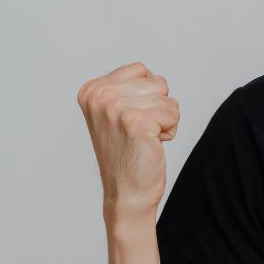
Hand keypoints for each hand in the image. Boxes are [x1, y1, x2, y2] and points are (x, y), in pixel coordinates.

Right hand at [76, 61, 179, 223]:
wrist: (126, 193)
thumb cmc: (127, 153)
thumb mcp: (116, 112)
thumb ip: (129, 88)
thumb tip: (154, 75)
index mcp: (91, 90)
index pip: (140, 69)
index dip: (146, 95)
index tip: (130, 119)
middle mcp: (99, 96)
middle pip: (156, 81)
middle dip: (158, 107)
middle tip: (139, 132)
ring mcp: (115, 108)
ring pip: (167, 98)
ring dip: (164, 120)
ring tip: (145, 139)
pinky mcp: (135, 122)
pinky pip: (173, 113)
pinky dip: (169, 130)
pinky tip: (152, 145)